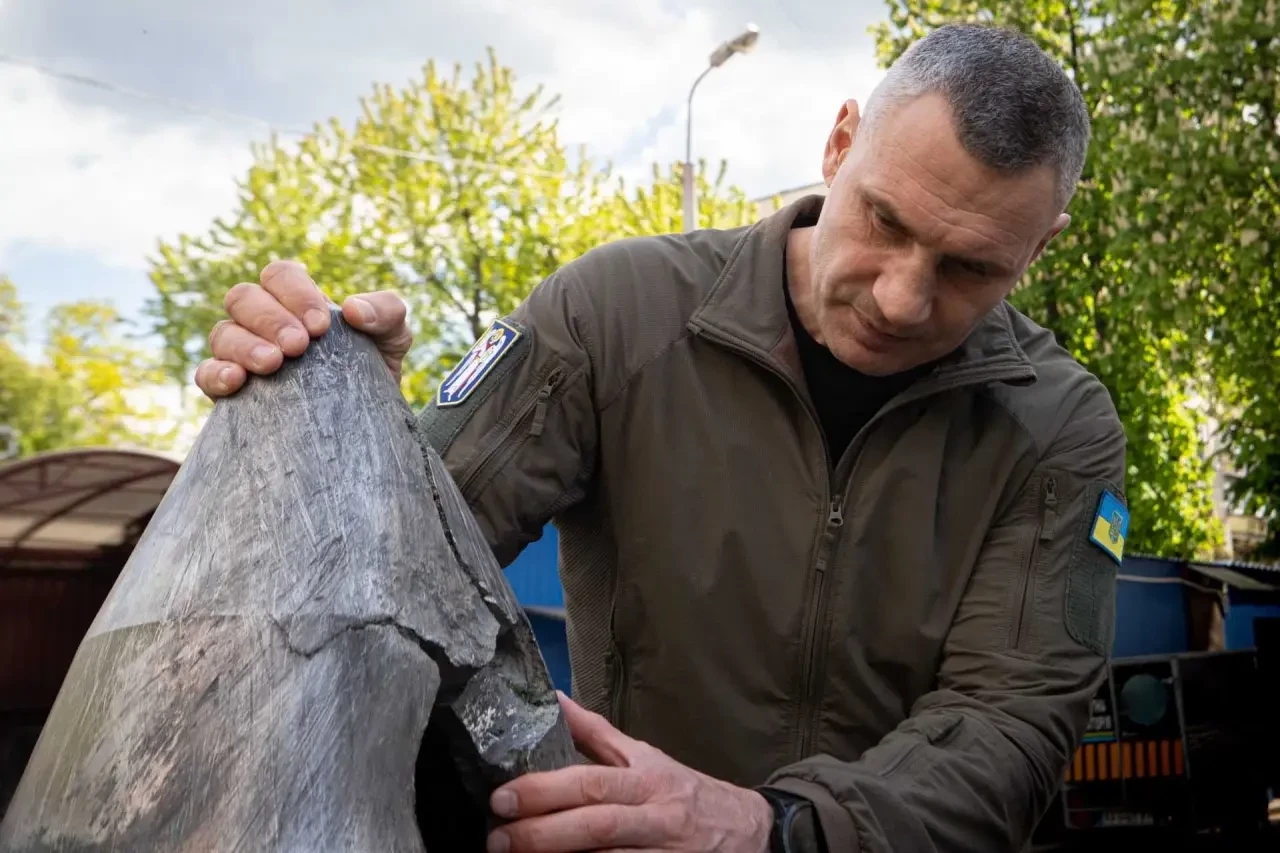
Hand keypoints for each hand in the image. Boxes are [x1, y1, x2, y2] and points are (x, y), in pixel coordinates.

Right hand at [194, 260, 412, 398]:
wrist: (367, 425)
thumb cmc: (375, 370)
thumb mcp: (394, 337)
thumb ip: (386, 312)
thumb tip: (354, 310)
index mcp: (297, 300)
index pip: (279, 275)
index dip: (294, 292)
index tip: (320, 325)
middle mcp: (263, 321)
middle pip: (244, 298)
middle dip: (270, 319)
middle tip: (298, 346)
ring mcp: (243, 354)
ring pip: (223, 333)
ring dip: (245, 345)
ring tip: (273, 365)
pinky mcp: (231, 392)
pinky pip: (205, 374)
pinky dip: (215, 373)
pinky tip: (237, 381)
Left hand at [487, 693, 771, 852]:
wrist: (749, 832)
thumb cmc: (685, 792)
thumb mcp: (646, 757)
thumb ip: (596, 735)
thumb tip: (552, 700)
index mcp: (648, 780)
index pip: (592, 782)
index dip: (546, 789)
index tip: (503, 796)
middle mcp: (657, 818)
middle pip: (596, 826)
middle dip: (542, 834)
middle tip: (498, 838)